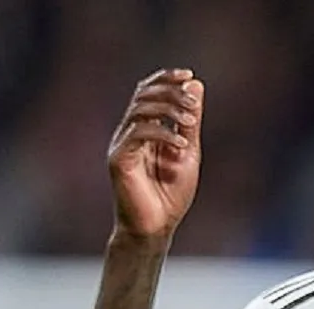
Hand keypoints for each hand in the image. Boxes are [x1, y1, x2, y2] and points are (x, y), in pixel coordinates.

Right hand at [107, 68, 203, 242]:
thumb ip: (189, 121)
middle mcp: (129, 132)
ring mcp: (121, 144)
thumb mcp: (188, 152)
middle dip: (170, 92)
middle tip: (192, 105)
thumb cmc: (170, 195)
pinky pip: (138, 133)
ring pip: (140, 109)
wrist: (156, 228)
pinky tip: (181, 145)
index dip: (166, 78)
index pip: (148, 90)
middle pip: (143, 94)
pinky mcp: (118, 159)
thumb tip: (195, 84)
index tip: (189, 75)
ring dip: (168, 109)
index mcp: (144, 128)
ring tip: (190, 121)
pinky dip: (162, 133)